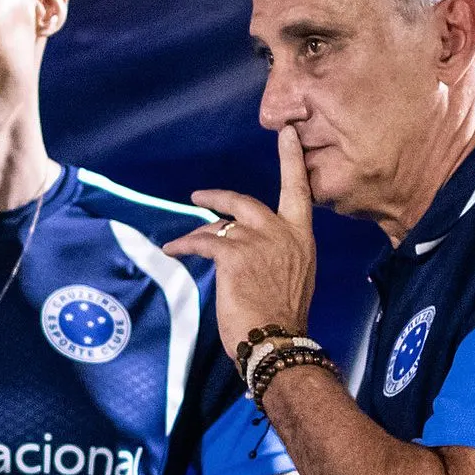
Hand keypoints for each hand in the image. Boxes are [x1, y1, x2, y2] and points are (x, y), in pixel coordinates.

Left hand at [162, 126, 317, 362]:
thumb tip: (256, 249)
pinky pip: (201, 242)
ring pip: (218, 227)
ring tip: (182, 243)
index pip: (299, 191)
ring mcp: (257, 241)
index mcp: (301, 238)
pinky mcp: (233, 254)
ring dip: (198, 234)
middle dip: (219, 196)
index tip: (287, 133)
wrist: (276, 340)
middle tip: (199, 195)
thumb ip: (279, 254)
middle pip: (246, 201)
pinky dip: (184, 244)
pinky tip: (172, 249)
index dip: (291, 160)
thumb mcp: (294, 277)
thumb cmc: (284, 318)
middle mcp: (281, 233)